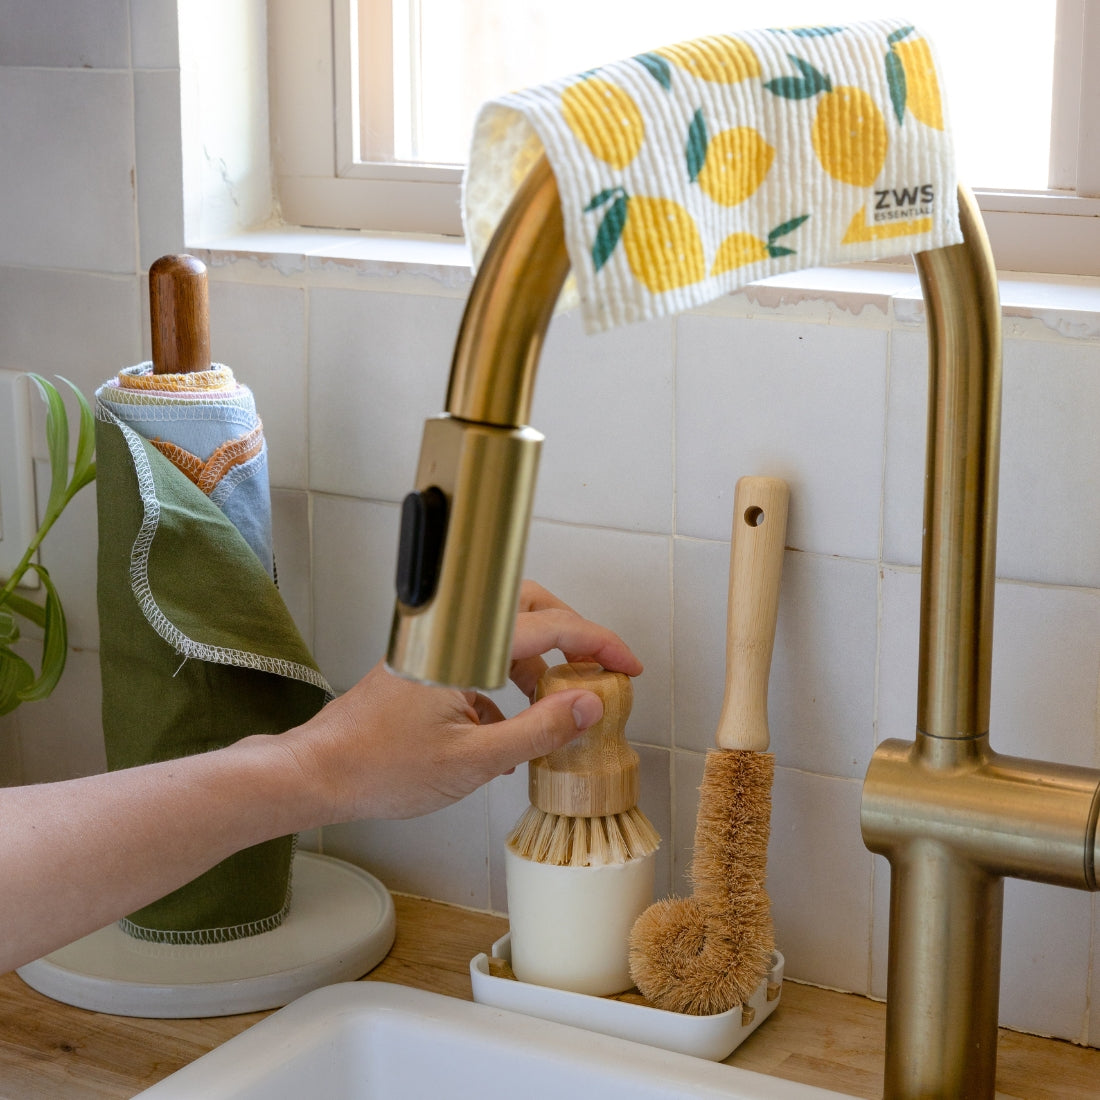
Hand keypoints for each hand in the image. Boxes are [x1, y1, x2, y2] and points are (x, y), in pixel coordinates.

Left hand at [282, 580, 642, 822]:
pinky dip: (503, 678)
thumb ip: (538, 729)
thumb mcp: (474, 760)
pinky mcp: (422, 664)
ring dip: (535, 661)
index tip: (629, 665)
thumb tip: (589, 705)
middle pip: (526, 608)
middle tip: (597, 670)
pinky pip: (477, 654)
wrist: (318, 774)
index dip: (599, 644)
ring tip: (554, 705)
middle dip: (569, 636)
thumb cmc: (381, 769)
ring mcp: (433, 645)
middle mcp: (449, 633)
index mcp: (465, 645)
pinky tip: (506, 723)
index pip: (550, 626)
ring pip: (501, 631)